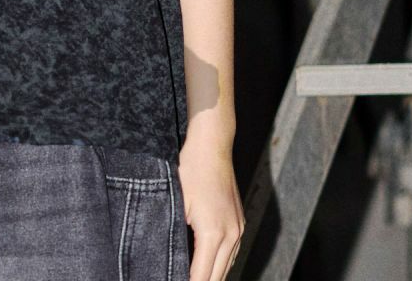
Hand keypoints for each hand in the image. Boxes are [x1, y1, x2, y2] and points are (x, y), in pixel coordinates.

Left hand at [178, 131, 244, 280]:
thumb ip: (177, 235)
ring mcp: (239, 229)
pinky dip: (221, 265)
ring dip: (212, 277)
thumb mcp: (178, 203)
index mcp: (213, 234)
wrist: (212, 145)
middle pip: (218, 277)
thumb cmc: (192, 170)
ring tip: (193, 278)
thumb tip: (172, 257)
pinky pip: (232, 254)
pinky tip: (208, 266)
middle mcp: (231, 235)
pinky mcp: (240, 223)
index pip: (201, 276)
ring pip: (228, 267)